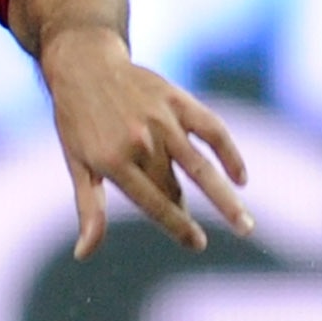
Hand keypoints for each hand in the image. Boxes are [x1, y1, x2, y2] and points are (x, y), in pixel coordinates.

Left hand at [40, 24, 253, 259]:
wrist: (84, 65)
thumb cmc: (77, 122)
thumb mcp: (77, 165)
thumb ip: (89, 209)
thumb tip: (84, 254)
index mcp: (113, 160)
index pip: (153, 202)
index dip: (177, 226)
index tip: (197, 244)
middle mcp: (141, 141)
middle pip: (174, 187)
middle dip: (186, 213)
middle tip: (203, 239)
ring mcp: (162, 119)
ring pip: (201, 166)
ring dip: (225, 197)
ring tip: (244, 224)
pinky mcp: (177, 100)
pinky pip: (212, 129)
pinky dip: (229, 153)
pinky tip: (241, 177)